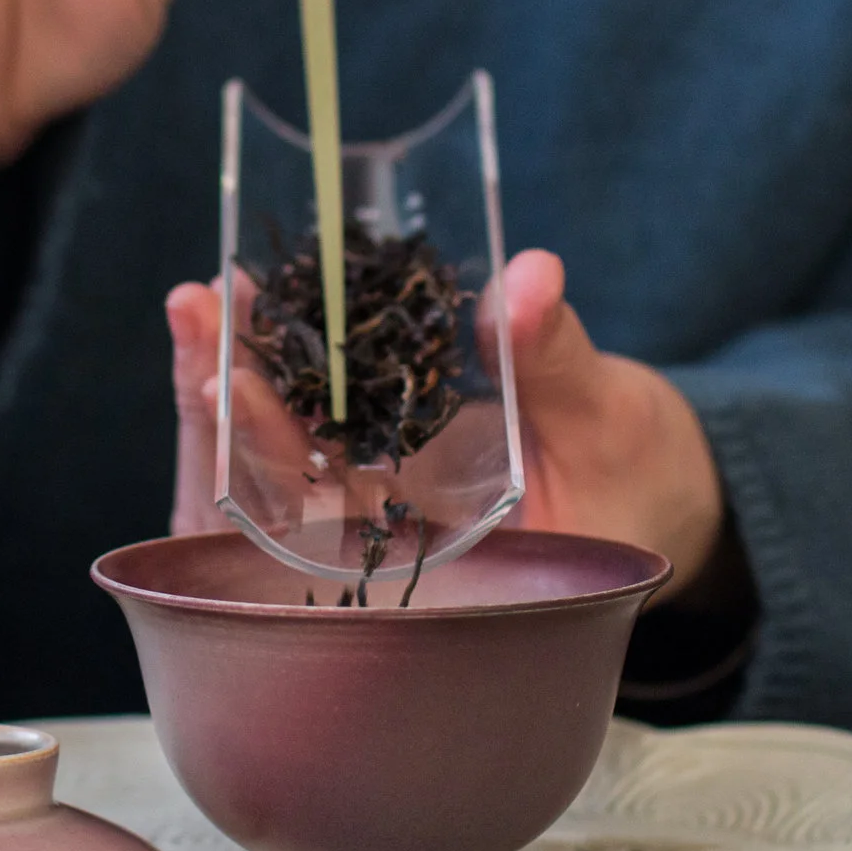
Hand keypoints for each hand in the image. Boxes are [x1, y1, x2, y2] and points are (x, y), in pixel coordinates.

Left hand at [167, 250, 723, 579]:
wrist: (656, 489)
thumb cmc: (641, 476)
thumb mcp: (609, 421)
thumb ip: (556, 361)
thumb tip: (530, 278)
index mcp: (435, 572)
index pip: (319, 525)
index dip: (265, 454)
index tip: (224, 381)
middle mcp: (390, 544)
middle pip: (278, 485)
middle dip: (228, 403)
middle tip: (195, 310)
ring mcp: (384, 496)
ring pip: (291, 447)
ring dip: (246, 374)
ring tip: (207, 297)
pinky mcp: (390, 449)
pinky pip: (324, 414)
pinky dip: (291, 361)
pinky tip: (257, 298)